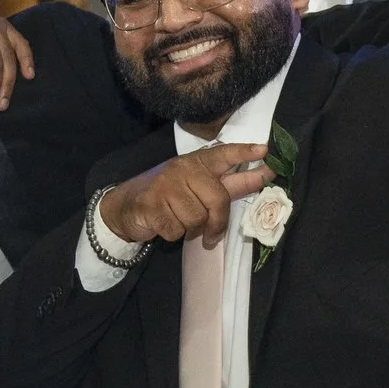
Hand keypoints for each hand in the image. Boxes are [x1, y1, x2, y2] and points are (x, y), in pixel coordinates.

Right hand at [97, 142, 272, 248]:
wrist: (124, 206)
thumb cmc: (166, 197)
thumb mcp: (194, 185)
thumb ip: (225, 183)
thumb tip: (260, 178)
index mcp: (196, 162)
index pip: (223, 153)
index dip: (243, 152)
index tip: (264, 151)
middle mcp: (182, 169)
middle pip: (217, 199)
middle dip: (218, 222)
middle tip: (211, 236)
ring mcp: (165, 185)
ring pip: (197, 219)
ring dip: (189, 229)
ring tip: (177, 221)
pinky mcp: (151, 203)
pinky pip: (176, 230)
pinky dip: (172, 234)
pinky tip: (163, 224)